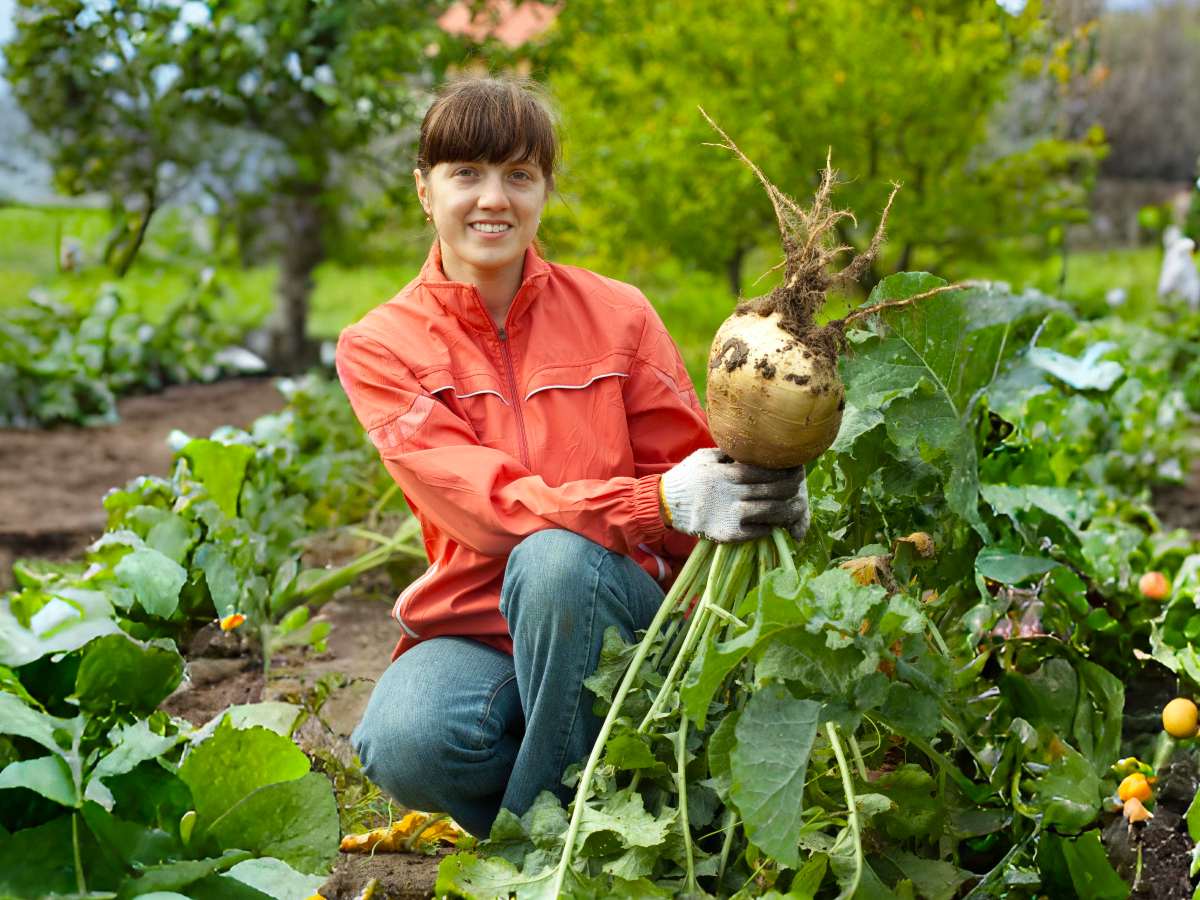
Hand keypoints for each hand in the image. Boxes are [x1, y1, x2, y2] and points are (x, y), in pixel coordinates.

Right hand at [660, 448, 805, 542]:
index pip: (764, 470)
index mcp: (727, 472)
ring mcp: (729, 514)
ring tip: (796, 506)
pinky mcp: (727, 533)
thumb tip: (754, 449)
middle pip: (771, 489)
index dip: (784, 470)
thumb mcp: (705, 456)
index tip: (797, 468)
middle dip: (791, 487)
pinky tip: (775, 523)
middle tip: (800, 485)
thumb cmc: (686, 477)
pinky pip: (757, 531)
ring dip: (786, 509)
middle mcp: (730, 492)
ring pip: (769, 511)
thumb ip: (729, 453)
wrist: (664, 504)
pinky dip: (769, 527)